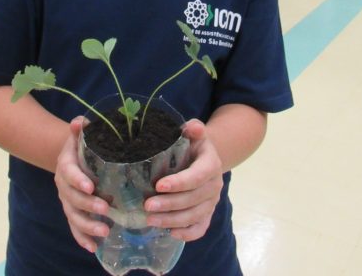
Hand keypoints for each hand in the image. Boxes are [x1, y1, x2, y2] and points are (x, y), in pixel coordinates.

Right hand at [54, 117, 109, 252]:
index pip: (69, 173)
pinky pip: (74, 227)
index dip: (78, 180)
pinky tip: (94, 247)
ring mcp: (67, 201)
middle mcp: (63, 185)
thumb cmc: (80, 145)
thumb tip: (79, 121)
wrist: (71, 158)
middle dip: (88, 205)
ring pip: (73, 216)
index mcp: (66, 165)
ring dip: (87, 225)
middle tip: (106, 210)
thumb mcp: (80, 135)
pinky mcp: (72, 212)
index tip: (91, 186)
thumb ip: (81, 128)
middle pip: (72, 198)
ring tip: (105, 231)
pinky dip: (82, 238)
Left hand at [144, 119, 222, 241]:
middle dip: (169, 205)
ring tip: (150, 220)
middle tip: (147, 206)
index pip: (197, 176)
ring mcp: (212, 201)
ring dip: (172, 220)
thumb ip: (193, 129)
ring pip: (195, 216)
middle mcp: (214, 185)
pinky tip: (170, 233)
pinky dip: (187, 234)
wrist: (205, 157)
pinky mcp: (208, 214)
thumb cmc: (193, 143)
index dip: (179, 183)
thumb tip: (192, 127)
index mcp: (211, 164)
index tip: (158, 185)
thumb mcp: (193, 133)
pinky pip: (201, 228)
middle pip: (193, 199)